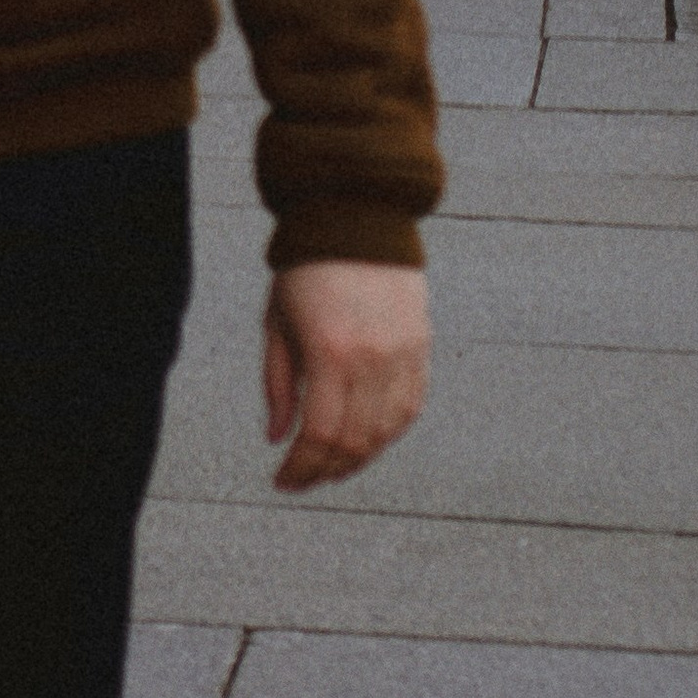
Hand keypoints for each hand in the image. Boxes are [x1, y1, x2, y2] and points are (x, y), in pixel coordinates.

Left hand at [263, 262, 428, 492]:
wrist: (356, 215)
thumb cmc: (305, 268)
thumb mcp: (276, 322)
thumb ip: (278, 385)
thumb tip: (278, 439)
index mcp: (330, 351)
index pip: (321, 435)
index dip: (302, 469)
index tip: (283, 482)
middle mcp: (372, 359)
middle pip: (355, 443)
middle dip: (326, 471)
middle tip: (304, 479)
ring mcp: (402, 355)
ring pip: (386, 433)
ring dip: (358, 458)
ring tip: (331, 464)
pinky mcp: (421, 348)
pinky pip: (409, 409)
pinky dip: (388, 433)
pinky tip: (366, 439)